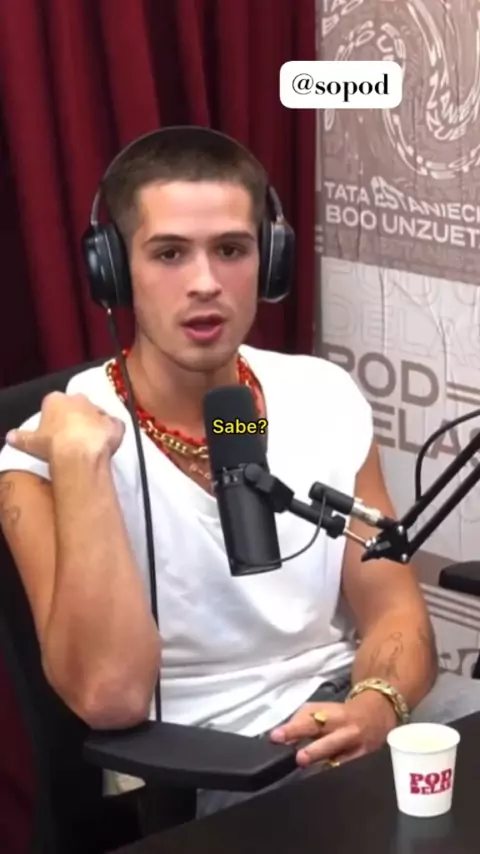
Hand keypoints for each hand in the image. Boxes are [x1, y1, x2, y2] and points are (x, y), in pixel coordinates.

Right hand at [6, 392, 125, 462]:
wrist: (79, 453)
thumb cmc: (52, 444)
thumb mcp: (30, 442)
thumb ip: (20, 437)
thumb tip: (9, 436)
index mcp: (56, 400)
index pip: (54, 404)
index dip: (54, 419)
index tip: (53, 433)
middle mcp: (79, 399)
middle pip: (77, 407)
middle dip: (76, 418)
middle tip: (71, 438)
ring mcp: (99, 410)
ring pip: (96, 415)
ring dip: (94, 425)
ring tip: (88, 444)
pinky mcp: (115, 423)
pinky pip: (114, 426)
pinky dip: (112, 433)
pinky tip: (107, 444)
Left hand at [269, 690, 396, 767]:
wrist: (374, 717)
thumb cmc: (339, 714)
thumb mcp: (320, 709)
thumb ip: (301, 721)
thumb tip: (283, 739)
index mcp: (331, 715)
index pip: (310, 721)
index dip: (293, 729)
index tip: (276, 737)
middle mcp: (345, 731)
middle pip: (328, 742)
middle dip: (313, 751)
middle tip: (299, 758)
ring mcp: (356, 749)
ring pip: (340, 761)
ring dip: (323, 767)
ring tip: (309, 772)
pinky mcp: (363, 763)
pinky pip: (347, 771)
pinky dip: (335, 776)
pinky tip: (323, 785)